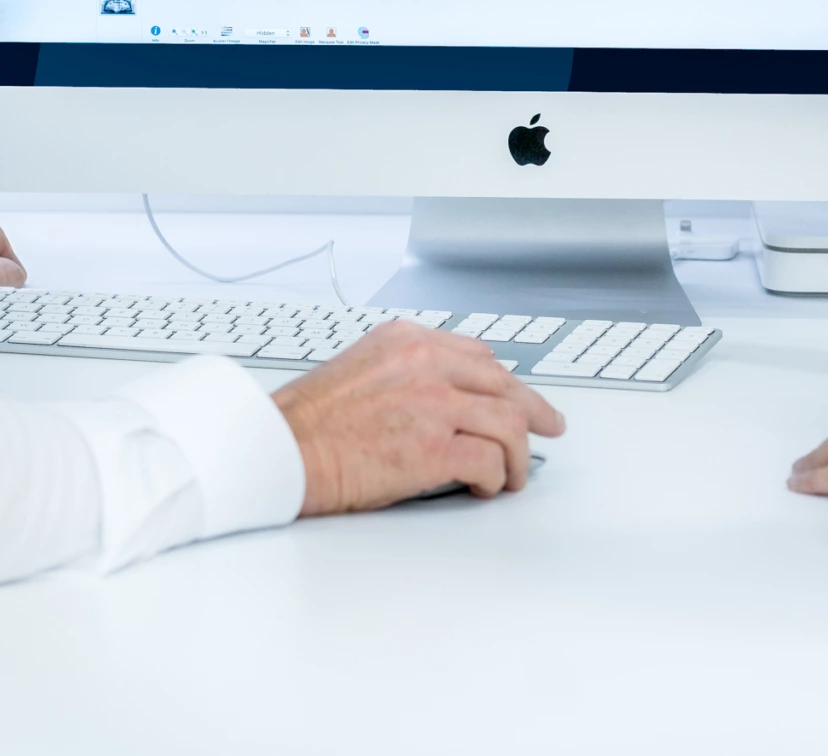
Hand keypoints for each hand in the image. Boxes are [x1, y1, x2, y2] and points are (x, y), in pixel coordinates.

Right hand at [272, 322, 565, 514]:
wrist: (279, 450)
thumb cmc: (308, 422)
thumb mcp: (360, 368)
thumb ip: (405, 371)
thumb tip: (445, 393)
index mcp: (407, 340)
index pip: (478, 355)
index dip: (504, 381)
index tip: (516, 396)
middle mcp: (425, 363)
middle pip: (503, 383)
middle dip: (533, 410)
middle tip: (549, 426)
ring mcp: (433, 404)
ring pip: (508, 422)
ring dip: (519, 453)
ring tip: (515, 475)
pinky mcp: (434, 449)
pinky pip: (491, 460)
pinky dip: (497, 478)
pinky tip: (489, 487)